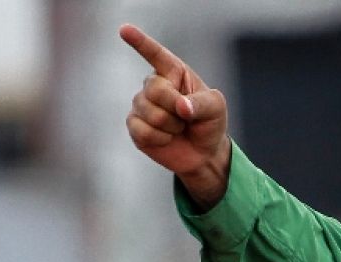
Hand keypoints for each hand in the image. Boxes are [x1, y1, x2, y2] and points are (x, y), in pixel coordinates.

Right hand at [120, 23, 231, 208]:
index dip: (140, 42)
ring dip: (171, 126)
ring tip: (178, 128)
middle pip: (155, 90)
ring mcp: (142, 105)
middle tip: (187, 118)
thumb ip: (201, 103)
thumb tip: (181, 106)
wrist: (203, 153)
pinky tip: (167, 139)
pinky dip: (161, 139)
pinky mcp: (135, 126)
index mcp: (174, 72)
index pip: (156, 54)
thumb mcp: (216, 108)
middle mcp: (154, 85)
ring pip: (150, 113)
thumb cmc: (209, 123)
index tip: (125, 30)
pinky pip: (143, 131)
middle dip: (175, 107)